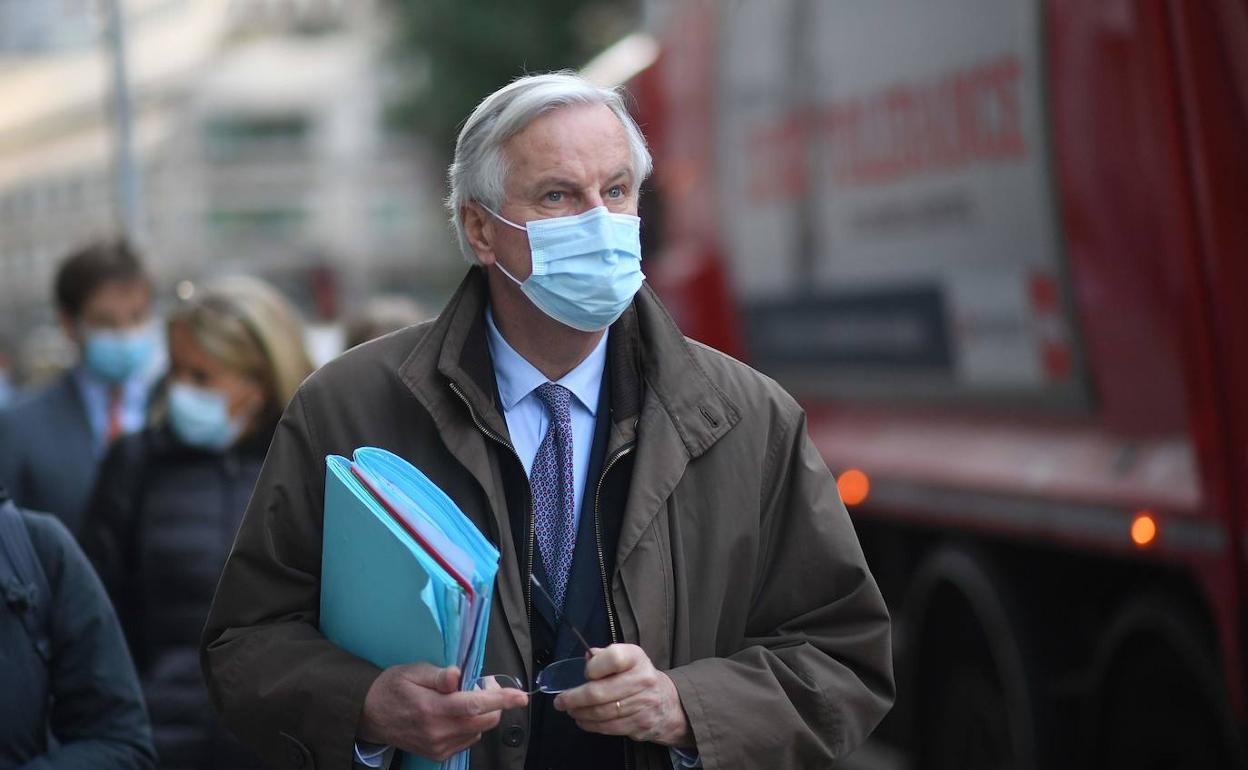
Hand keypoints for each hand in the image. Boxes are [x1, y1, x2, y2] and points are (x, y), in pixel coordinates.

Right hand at [358, 663, 528, 761]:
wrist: (371, 715)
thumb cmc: (393, 687)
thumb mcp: (413, 672)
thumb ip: (438, 675)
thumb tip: (458, 675)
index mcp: (431, 708)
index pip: (474, 704)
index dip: (501, 699)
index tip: (521, 696)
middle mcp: (437, 732)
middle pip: (484, 719)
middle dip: (494, 701)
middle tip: (482, 683)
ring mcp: (439, 746)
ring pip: (479, 729)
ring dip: (482, 713)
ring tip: (465, 697)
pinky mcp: (438, 755)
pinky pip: (468, 739)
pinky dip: (471, 724)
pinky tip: (457, 713)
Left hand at [553, 644, 692, 746]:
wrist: (669, 703)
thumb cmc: (638, 676)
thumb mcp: (627, 659)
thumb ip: (605, 656)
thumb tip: (587, 656)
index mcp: (636, 658)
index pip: (613, 658)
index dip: (594, 667)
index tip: (585, 674)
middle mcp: (643, 680)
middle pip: (601, 692)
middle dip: (575, 698)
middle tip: (561, 702)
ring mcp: (643, 704)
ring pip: (602, 713)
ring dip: (580, 713)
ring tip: (570, 711)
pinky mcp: (640, 725)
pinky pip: (609, 727)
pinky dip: (591, 725)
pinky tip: (583, 721)